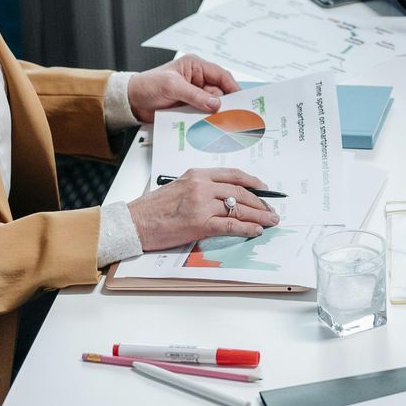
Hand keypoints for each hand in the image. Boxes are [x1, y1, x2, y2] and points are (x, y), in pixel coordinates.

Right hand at [126, 168, 278, 249]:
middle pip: (241, 191)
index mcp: (197, 174)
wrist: (133, 222)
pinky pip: (231, 225)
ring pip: (239, 208)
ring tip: (270, 221)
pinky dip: (247, 228)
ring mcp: (201, 204)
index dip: (253, 182)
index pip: (233, 174)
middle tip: (271, 209)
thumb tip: (225, 196)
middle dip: (260, 202)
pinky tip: (256, 230)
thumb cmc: (152, 208)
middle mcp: (201, 186)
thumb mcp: (178, 187)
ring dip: (259, 216)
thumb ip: (201, 187)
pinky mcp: (199, 223)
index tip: (264, 189)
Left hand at [127, 54, 239, 123]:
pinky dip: (205, 121)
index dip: (232, 86)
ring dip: (215, 114)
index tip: (241, 98)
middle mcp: (197, 80)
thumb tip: (215, 102)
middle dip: (226, 103)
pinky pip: (202, 115)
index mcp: (195, 67)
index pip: (220, 75)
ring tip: (223, 123)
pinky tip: (209, 126)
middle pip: (219, 92)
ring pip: (212, 106)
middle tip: (235, 114)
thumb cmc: (147, 85)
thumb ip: (194, 95)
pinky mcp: (188, 109)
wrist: (131, 102)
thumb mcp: (171, 86)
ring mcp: (193, 96)